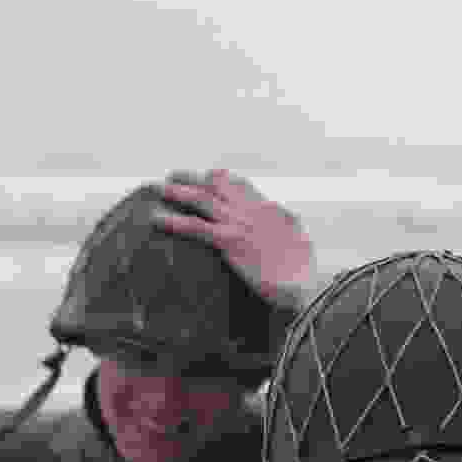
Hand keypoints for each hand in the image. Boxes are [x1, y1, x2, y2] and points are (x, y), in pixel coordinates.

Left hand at [150, 168, 314, 305]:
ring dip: (179, 192)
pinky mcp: (230, 242)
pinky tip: (158, 219)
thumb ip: (285, 225)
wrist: (303, 285)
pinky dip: (175, 221)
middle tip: (174, 175)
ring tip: (160, 189)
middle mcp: (252, 210)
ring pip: (203, 200)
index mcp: (269, 208)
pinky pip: (196, 228)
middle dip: (193, 179)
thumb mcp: (298, 239)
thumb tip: (284, 218)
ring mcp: (240, 224)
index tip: (207, 175)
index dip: (220, 178)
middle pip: (217, 185)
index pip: (240, 184)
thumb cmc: (303, 270)